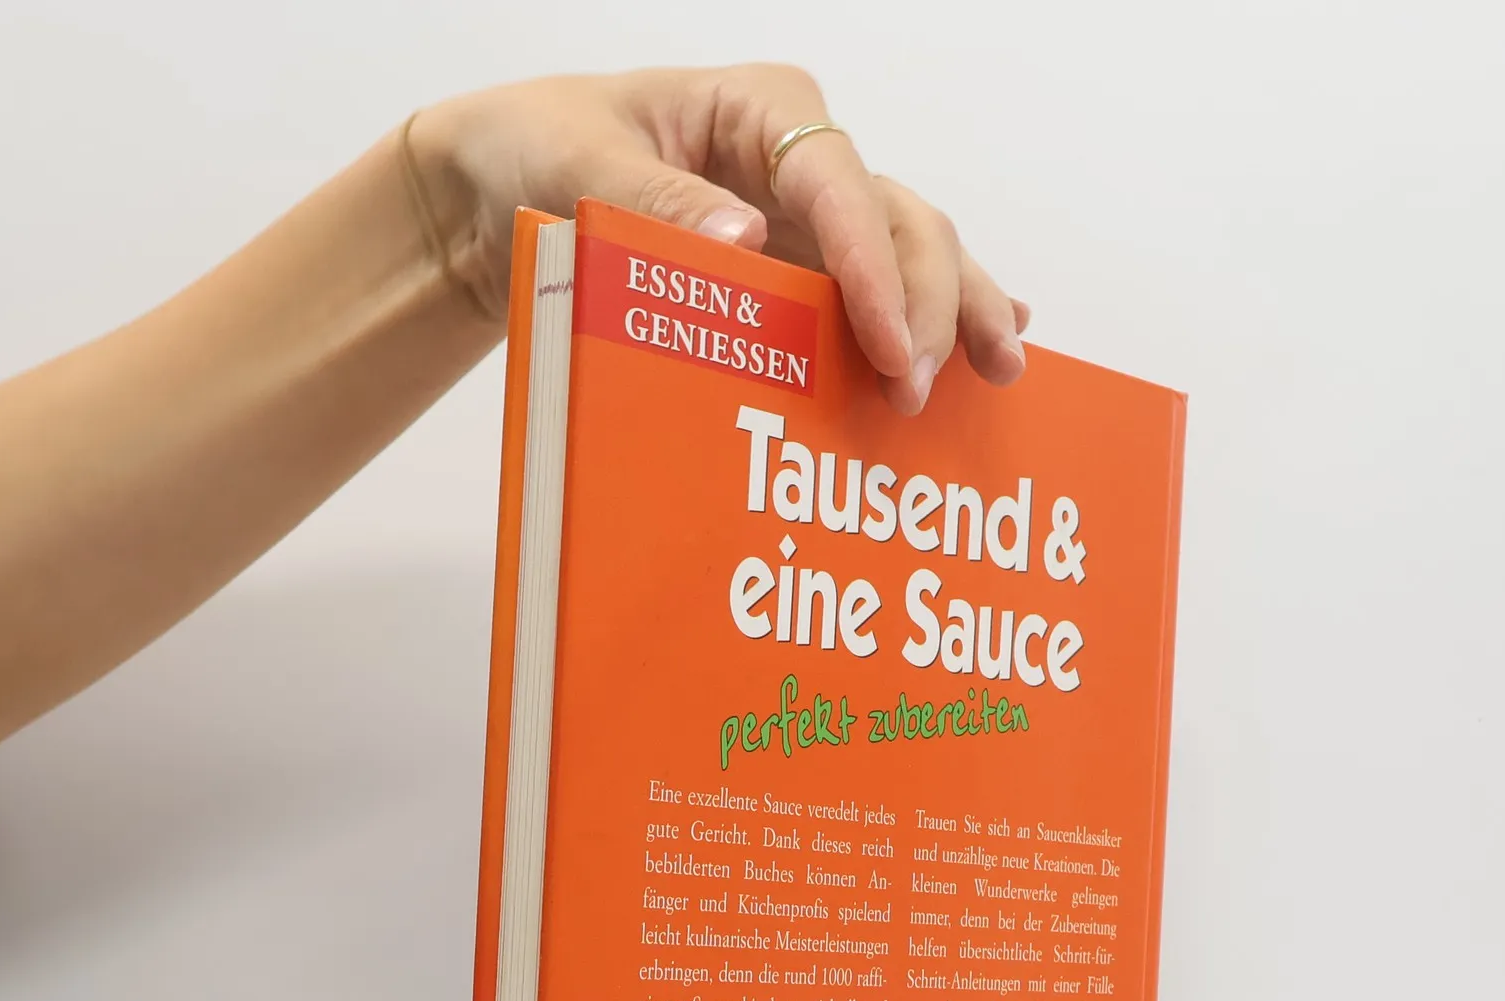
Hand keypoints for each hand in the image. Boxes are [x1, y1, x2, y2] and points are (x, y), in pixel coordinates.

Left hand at [412, 66, 1028, 414]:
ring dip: (957, 310)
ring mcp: (808, 216)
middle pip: (897, 219)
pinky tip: (988, 350)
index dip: (874, 266)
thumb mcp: (579, 163)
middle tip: (914, 387)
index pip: (840, 182)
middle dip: (924, 302)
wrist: (503, 180)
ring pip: (909, 253)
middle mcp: (801, 159)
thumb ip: (655, 199)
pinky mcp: (800, 267)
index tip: (889, 342)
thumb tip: (745, 240)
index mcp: (760, 109)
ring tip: (1002, 369)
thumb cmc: (538, 148)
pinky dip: (930, 317)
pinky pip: (877, 290)